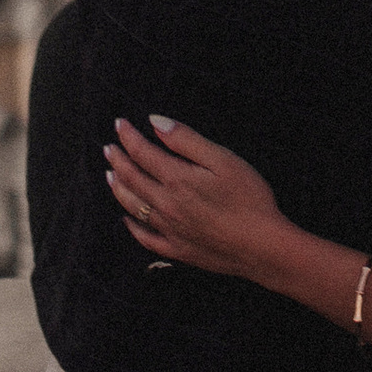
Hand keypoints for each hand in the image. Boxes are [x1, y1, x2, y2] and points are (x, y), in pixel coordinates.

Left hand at [103, 114, 285, 281]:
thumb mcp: (222, 160)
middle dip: (118, 160)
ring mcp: (170, 230)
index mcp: (177, 180)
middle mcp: (167, 205)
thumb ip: (186, 140)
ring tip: (110, 176)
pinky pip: (146, 238)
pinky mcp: (178, 250)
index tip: (120, 124)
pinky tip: (127, 220)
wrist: (262, 246)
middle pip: (133, 179)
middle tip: (108, 148)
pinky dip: (132, 227)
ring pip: (134, 207)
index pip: (143, 153)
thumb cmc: (249, 198)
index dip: (129, 137)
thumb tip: (155, 122)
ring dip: (119, 189)